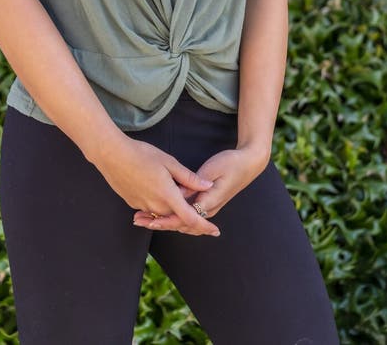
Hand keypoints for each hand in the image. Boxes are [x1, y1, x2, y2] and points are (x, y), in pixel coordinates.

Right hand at [96, 134, 221, 235]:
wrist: (112, 156)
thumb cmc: (142, 155)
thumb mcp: (169, 162)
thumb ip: (189, 178)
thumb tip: (207, 186)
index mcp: (167, 196)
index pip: (190, 218)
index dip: (204, 226)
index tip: (216, 231)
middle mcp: (156, 206)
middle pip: (177, 217)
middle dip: (188, 213)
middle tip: (198, 203)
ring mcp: (143, 206)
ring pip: (164, 213)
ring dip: (173, 208)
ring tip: (177, 192)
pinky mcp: (134, 203)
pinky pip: (152, 210)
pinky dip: (160, 204)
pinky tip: (160, 189)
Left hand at [132, 145, 268, 232]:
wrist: (248, 164)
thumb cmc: (231, 163)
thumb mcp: (213, 169)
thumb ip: (194, 183)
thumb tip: (180, 193)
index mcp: (208, 201)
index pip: (184, 217)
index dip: (166, 220)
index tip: (150, 220)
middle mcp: (208, 208)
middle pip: (180, 223)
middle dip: (158, 223)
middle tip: (138, 220)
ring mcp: (208, 207)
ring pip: (182, 221)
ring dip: (162, 221)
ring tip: (142, 218)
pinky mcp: (206, 202)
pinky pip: (186, 214)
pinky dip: (171, 216)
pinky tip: (158, 211)